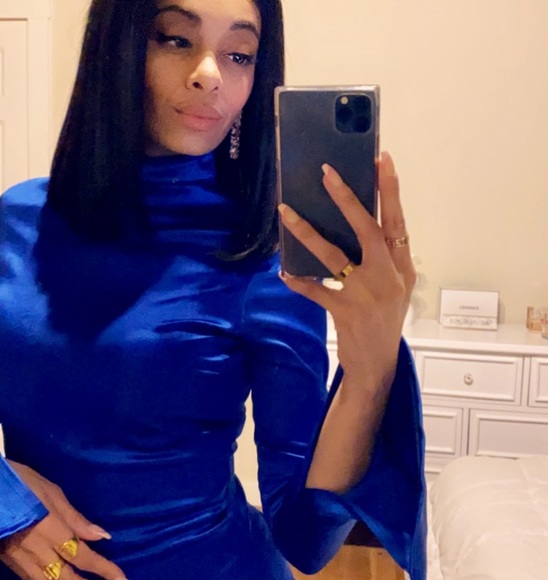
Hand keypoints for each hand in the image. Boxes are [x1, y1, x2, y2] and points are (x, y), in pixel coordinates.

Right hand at [0, 460, 126, 579]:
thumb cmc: (20, 481)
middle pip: (65, 578)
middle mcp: (34, 549)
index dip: (103, 569)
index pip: (81, 555)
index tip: (121, 578)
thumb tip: (102, 535)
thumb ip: (75, 517)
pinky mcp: (8, 561)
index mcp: (49, 529)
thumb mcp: (51, 492)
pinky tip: (59, 579)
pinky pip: (31, 579)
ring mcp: (18, 558)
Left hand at [278, 151, 415, 389]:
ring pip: (332, 254)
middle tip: (328, 173)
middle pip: (368, 229)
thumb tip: (359, 223)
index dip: (391, 190)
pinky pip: (314, 289)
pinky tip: (283, 271)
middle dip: (348, 198)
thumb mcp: (397, 286)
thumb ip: (385, 257)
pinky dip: (297, 279)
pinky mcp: (343, 310)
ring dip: (306, 232)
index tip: (382, 159)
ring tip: (285, 212)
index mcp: (402, 266)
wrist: (377, 364)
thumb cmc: (386, 319)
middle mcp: (387, 275)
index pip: (397, 221)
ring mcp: (365, 293)